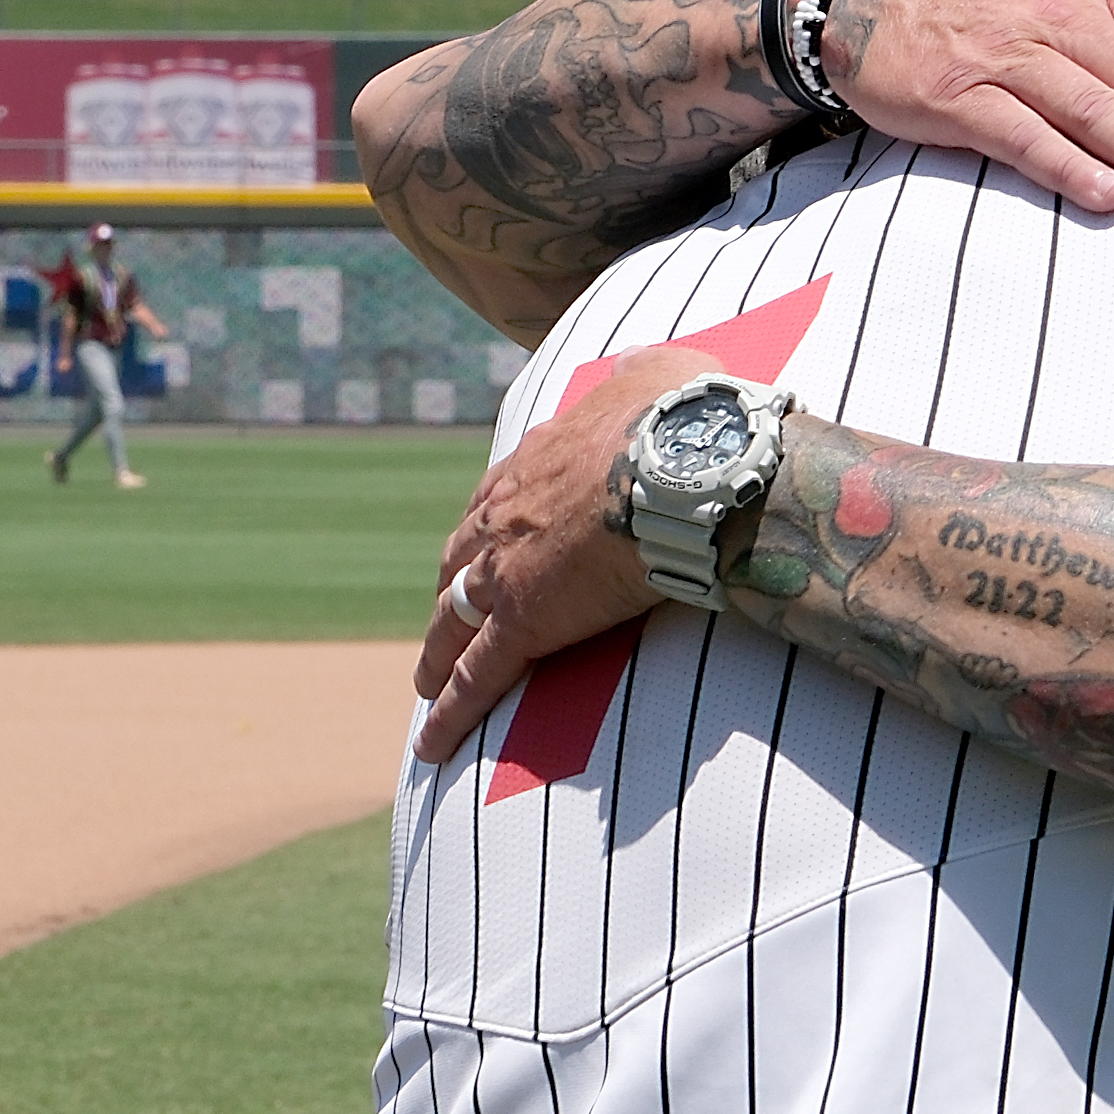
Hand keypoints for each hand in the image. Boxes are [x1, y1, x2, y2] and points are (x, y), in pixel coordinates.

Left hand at [413, 345, 721, 759]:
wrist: (685, 462)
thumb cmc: (687, 415)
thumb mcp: (664, 372)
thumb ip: (646, 374)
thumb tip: (651, 368)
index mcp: (539, 456)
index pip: (498, 498)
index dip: (490, 527)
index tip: (487, 546)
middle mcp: (507, 510)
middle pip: (459, 557)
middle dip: (449, 589)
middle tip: (445, 619)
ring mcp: (508, 567)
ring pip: (452, 619)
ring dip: (436, 654)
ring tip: (426, 686)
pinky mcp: (524, 622)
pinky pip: (476, 676)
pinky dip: (450, 712)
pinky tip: (431, 745)